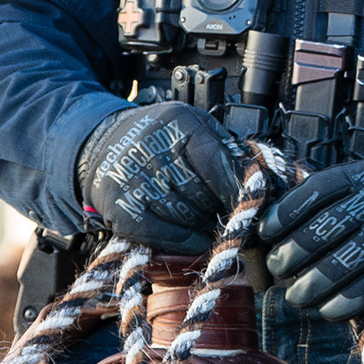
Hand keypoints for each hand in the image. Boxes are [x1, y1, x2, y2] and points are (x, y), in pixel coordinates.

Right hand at [74, 101, 247, 251]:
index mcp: (176, 122)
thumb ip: (224, 147)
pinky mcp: (119, 207)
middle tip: (231, 213)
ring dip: (204, 225)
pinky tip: (195, 238)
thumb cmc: (158, 137)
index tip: (254, 200)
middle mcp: (150, 147)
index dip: (239, 187)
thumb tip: (261, 179)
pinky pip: (160, 233)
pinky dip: (183, 241)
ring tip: (211, 221)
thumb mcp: (193, 124)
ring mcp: (132, 179)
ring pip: (185, 215)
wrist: (102, 145)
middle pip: (203, 193)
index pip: (217, 161)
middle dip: (222, 207)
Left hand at [261, 156, 363, 318]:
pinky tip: (329, 310)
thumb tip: (287, 223)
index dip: (282, 217)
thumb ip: (339, 194)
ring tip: (297, 296)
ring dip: (310, 287)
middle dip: (290, 257)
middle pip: (320, 233)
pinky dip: (343, 303)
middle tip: (278, 271)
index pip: (311, 195)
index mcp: (362, 177)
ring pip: (339, 265)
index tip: (266, 234)